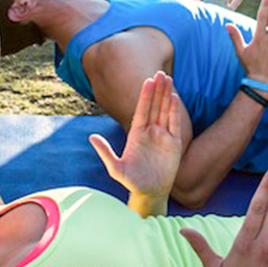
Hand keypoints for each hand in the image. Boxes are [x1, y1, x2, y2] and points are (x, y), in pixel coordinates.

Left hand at [90, 71, 183, 201]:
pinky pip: (175, 124)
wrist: (149, 193)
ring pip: (165, 111)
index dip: (145, 95)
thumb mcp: (116, 168)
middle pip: (155, 106)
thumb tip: (92, 137)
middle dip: (158, 90)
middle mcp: (150, 131)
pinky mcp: (174, 144)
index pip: (142, 110)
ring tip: (169, 79)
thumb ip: (105, 152)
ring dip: (168, 96)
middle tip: (161, 73)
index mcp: (136, 133)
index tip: (148, 80)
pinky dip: (175, 112)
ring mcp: (162, 136)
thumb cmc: (131, 181)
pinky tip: (175, 99)